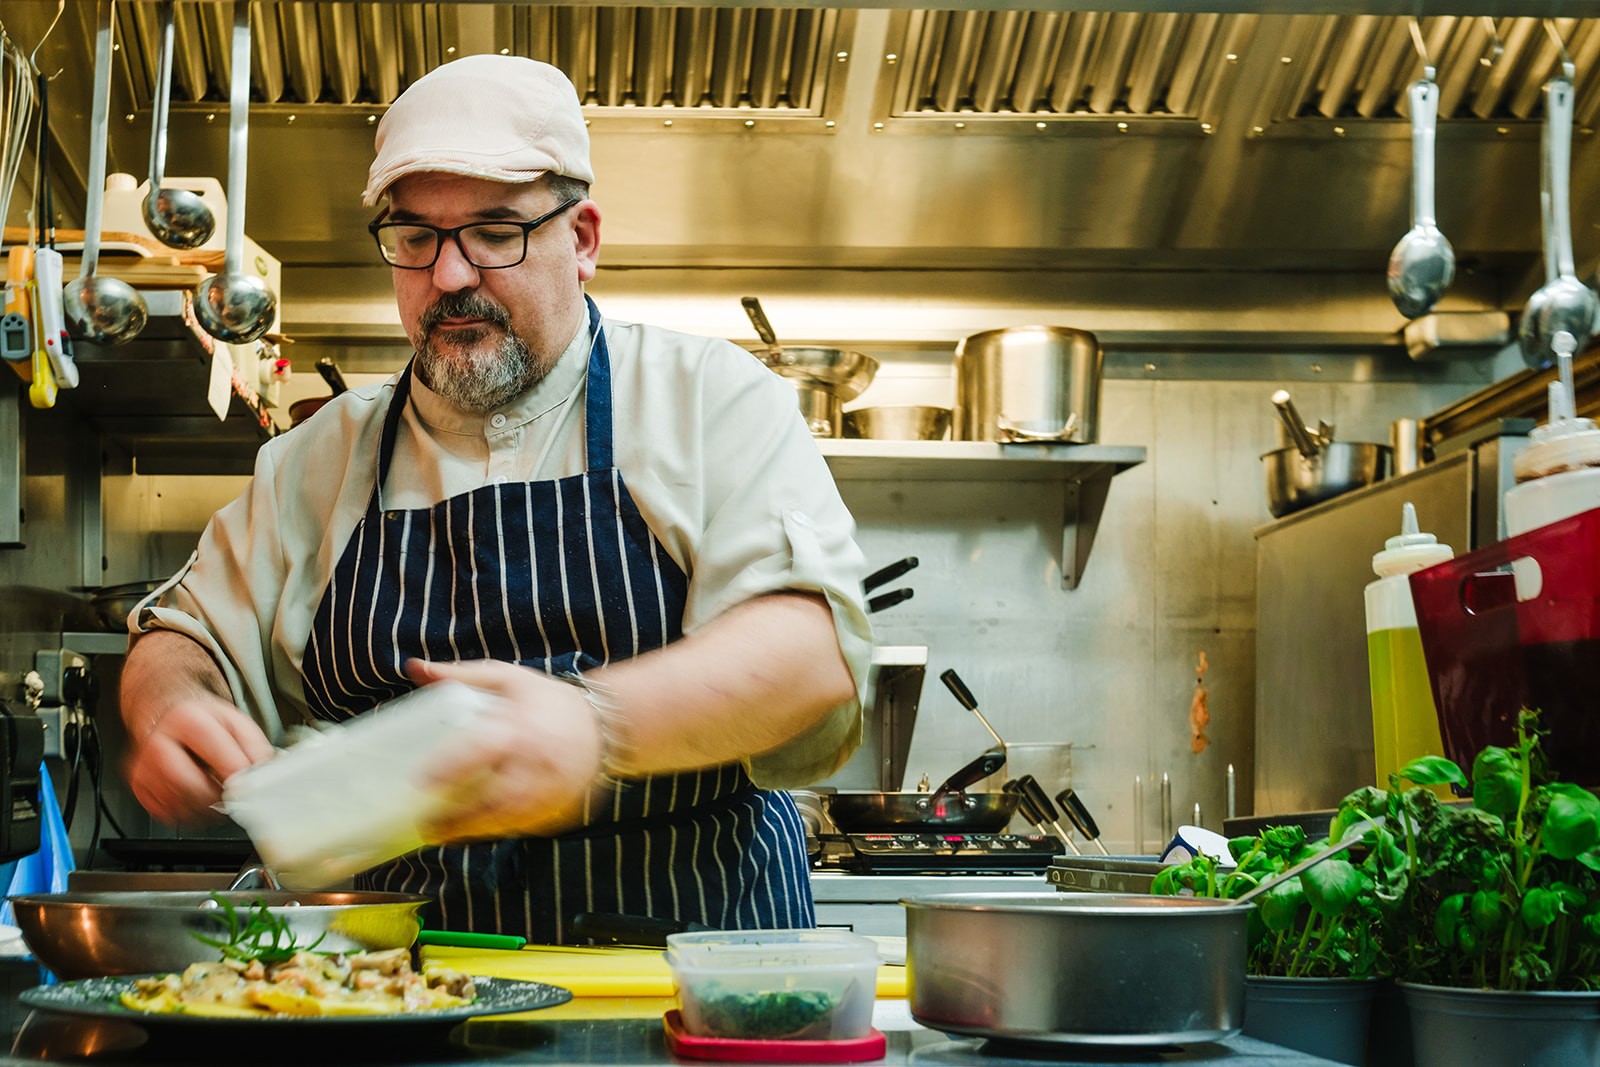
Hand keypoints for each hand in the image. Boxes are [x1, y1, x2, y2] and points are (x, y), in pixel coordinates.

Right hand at [123, 694, 274, 824]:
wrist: (168, 721)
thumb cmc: (202, 723)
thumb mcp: (235, 722)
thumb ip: (254, 746)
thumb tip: (263, 773)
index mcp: (186, 720)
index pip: (212, 749)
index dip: (235, 772)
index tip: (248, 785)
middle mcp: (159, 743)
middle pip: (188, 783)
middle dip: (216, 795)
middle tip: (232, 794)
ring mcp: (144, 768)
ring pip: (178, 804)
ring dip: (205, 808)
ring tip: (217, 794)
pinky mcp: (140, 788)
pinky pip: (167, 814)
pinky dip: (189, 814)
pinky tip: (198, 798)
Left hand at [404, 660, 605, 841]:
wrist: (606, 724)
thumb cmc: (548, 700)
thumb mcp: (507, 679)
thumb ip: (460, 675)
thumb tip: (414, 668)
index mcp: (520, 728)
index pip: (482, 749)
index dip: (451, 767)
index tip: (420, 780)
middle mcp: (537, 763)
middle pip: (495, 798)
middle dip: (460, 818)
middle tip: (426, 826)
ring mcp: (552, 789)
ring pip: (510, 819)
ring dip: (475, 830)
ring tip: (444, 834)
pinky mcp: (560, 807)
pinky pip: (526, 825)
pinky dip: (498, 830)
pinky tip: (476, 831)